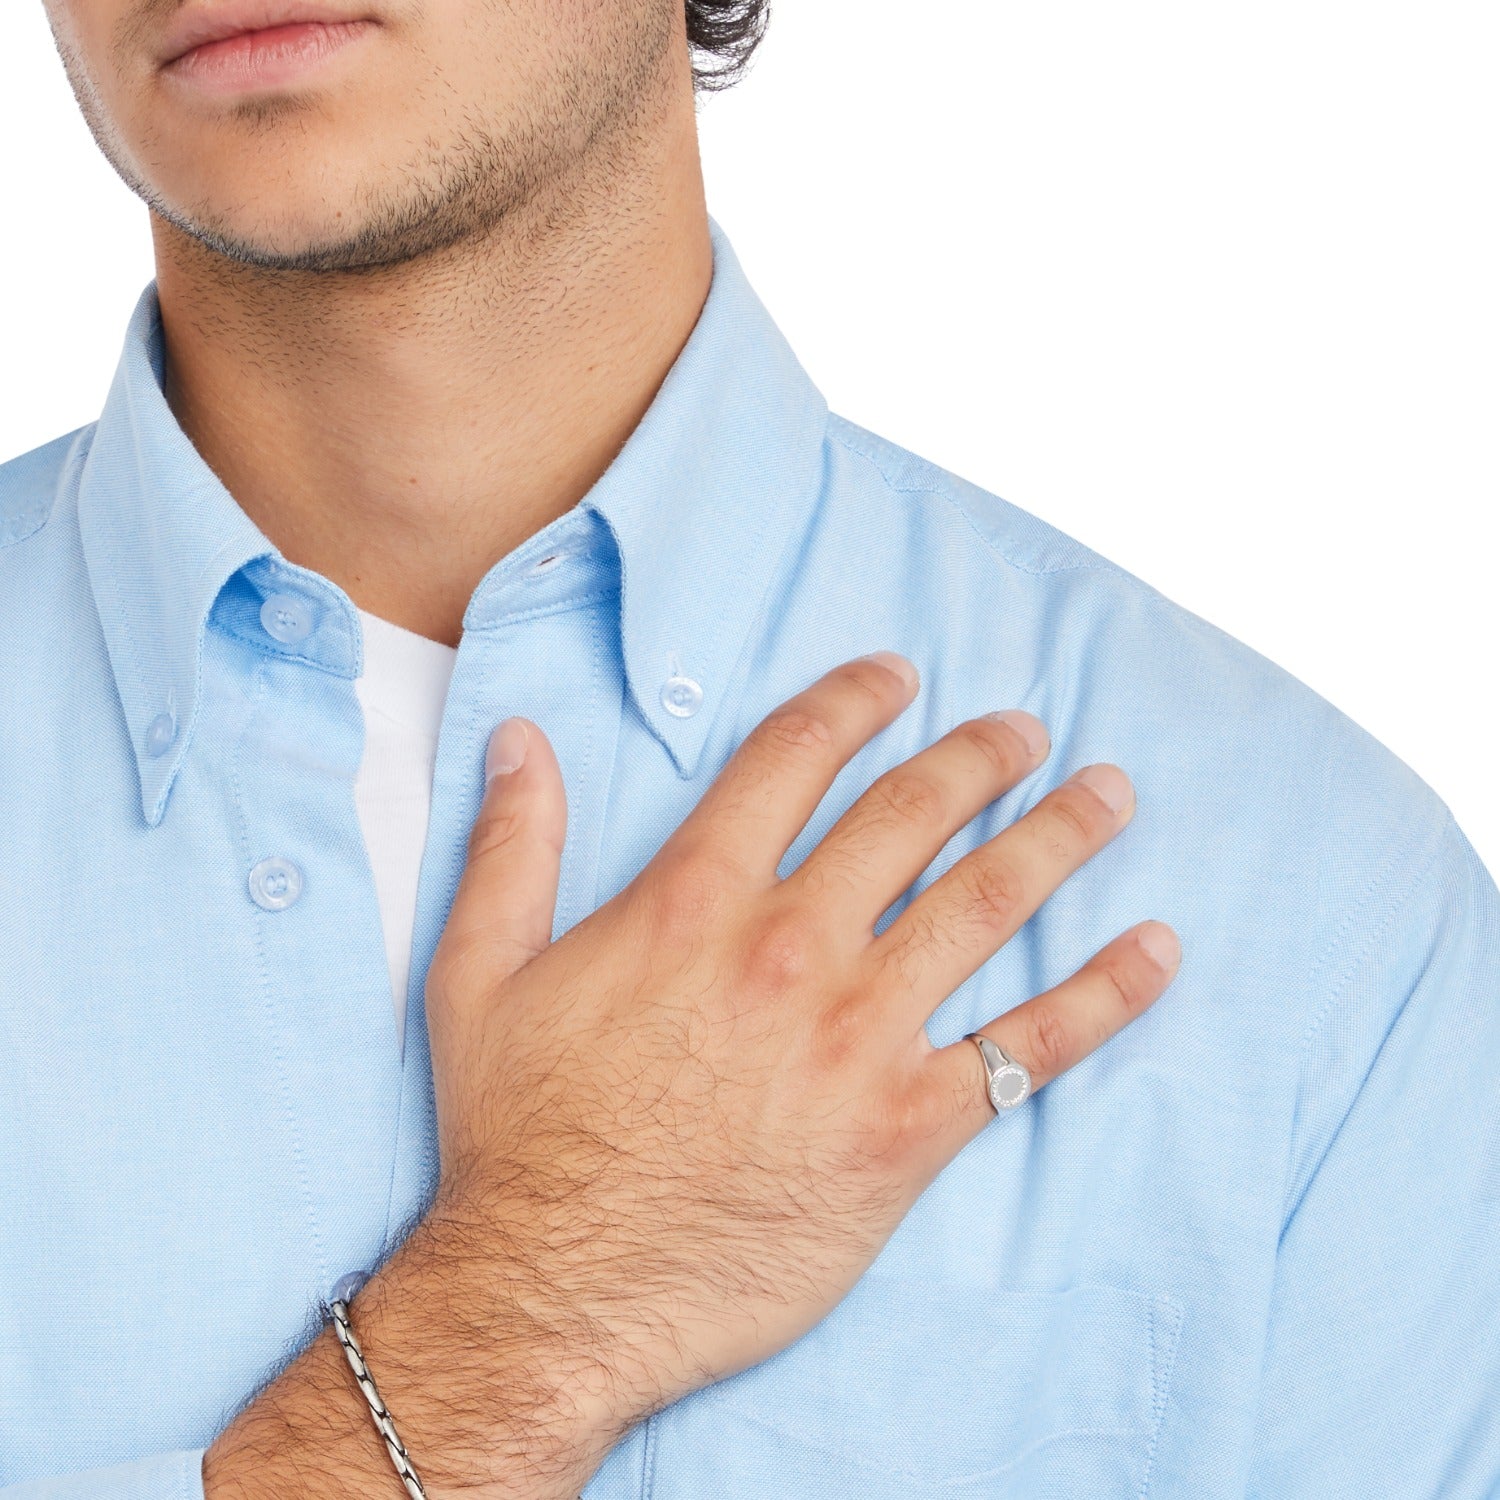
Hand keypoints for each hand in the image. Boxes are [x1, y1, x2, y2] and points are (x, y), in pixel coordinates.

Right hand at [419, 650, 1179, 1491]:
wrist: (558, 1293)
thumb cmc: (520, 1138)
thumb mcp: (479, 976)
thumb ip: (511, 849)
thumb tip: (519, 741)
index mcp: (695, 901)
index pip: (794, 758)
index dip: (852, 701)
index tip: (897, 675)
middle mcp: (791, 948)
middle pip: (911, 816)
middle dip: (979, 759)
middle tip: (1025, 732)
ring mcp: (859, 1037)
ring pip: (985, 905)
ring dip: (1058, 838)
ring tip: (1109, 794)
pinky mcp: (906, 1127)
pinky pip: (1028, 1048)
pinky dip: (1103, 996)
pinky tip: (1156, 950)